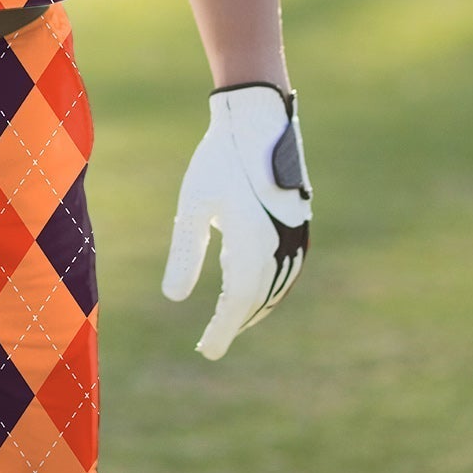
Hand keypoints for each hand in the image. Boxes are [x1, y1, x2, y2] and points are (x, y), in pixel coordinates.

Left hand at [162, 83, 310, 359]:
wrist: (257, 121)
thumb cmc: (219, 160)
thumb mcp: (193, 205)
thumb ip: (185, 252)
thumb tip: (173, 299)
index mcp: (253, 245)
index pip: (237, 304)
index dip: (223, 330)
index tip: (206, 351)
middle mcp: (280, 248)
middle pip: (257, 300)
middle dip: (235, 322)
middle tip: (212, 342)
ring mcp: (295, 238)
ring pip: (275, 288)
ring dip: (253, 308)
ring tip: (230, 321)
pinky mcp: (299, 227)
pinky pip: (287, 270)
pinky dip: (269, 287)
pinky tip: (251, 288)